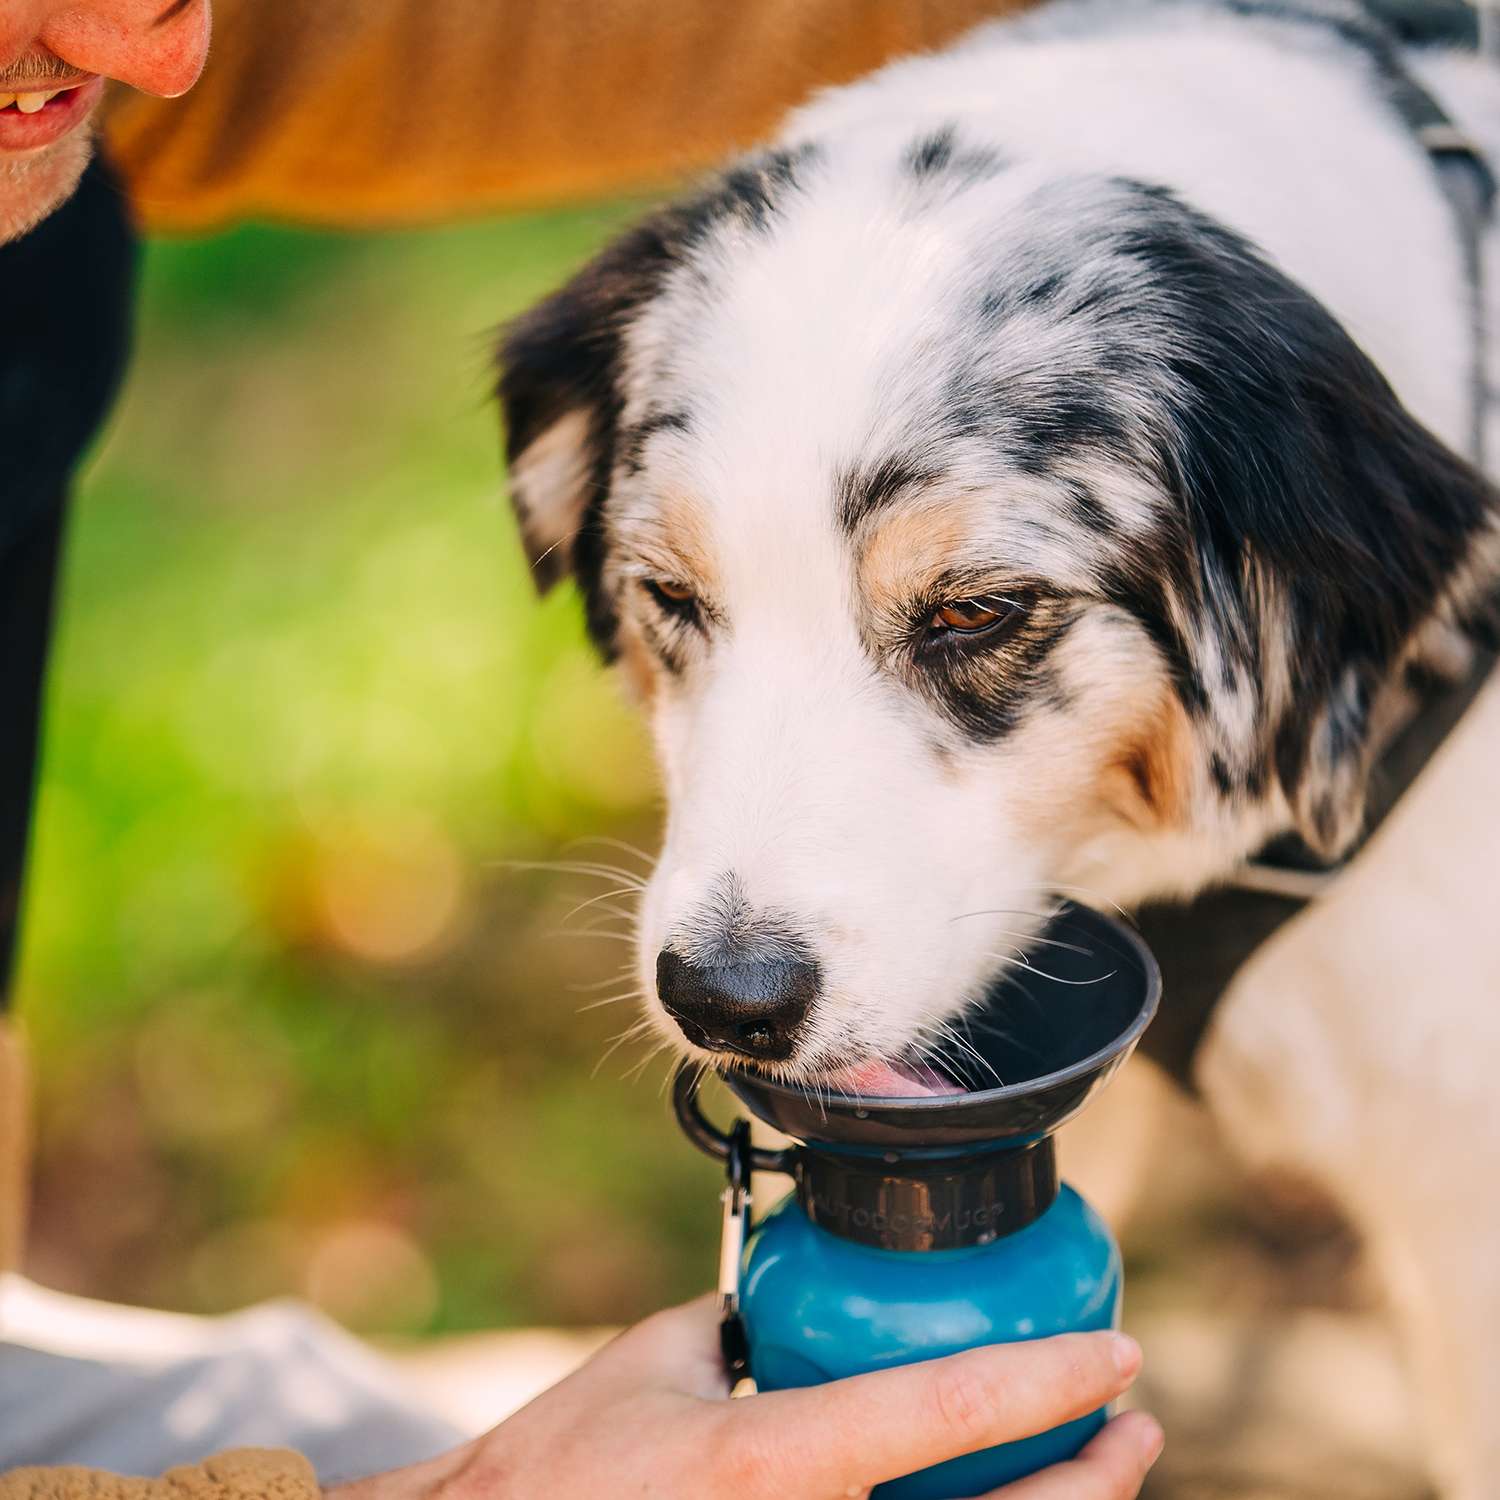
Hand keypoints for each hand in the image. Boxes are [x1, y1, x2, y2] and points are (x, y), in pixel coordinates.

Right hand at [331, 1295, 1162, 1499]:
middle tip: (1134, 1424)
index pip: (943, 1410)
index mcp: (770, 1465)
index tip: (1112, 1349)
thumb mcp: (658, 1362)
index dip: (1045, 1379)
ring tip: (1102, 1468)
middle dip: (1092, 1480)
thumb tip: (793, 1292)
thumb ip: (741, 1321)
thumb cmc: (563, 1463)